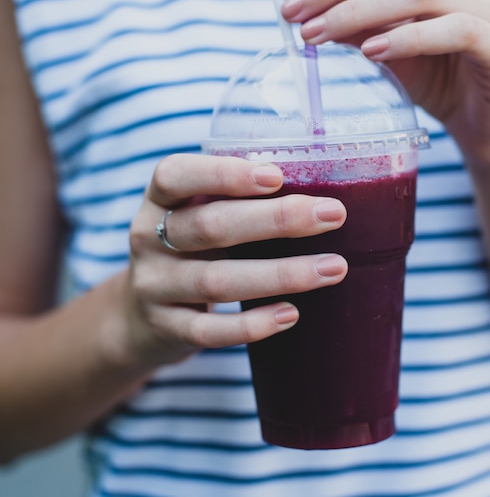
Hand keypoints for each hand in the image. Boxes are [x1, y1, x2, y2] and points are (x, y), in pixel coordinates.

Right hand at [119, 154, 346, 366]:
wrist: (140, 314)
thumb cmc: (190, 248)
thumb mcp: (197, 213)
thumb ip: (234, 198)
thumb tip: (313, 190)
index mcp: (159, 200)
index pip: (175, 175)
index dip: (224, 174)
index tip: (277, 176)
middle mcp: (148, 239)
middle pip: (211, 226)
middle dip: (276, 220)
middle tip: (332, 215)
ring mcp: (154, 286)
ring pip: (217, 281)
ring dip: (282, 274)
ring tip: (333, 268)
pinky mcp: (167, 328)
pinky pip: (210, 331)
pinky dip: (253, 324)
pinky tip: (292, 314)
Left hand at [279, 0, 489, 163]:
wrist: (481, 124)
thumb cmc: (433, 78)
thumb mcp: (384, 46)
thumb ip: (354, 22)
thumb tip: (305, 6)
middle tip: (293, 12)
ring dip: (358, 11)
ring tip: (317, 34)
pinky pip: (454, 29)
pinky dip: (406, 39)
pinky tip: (371, 52)